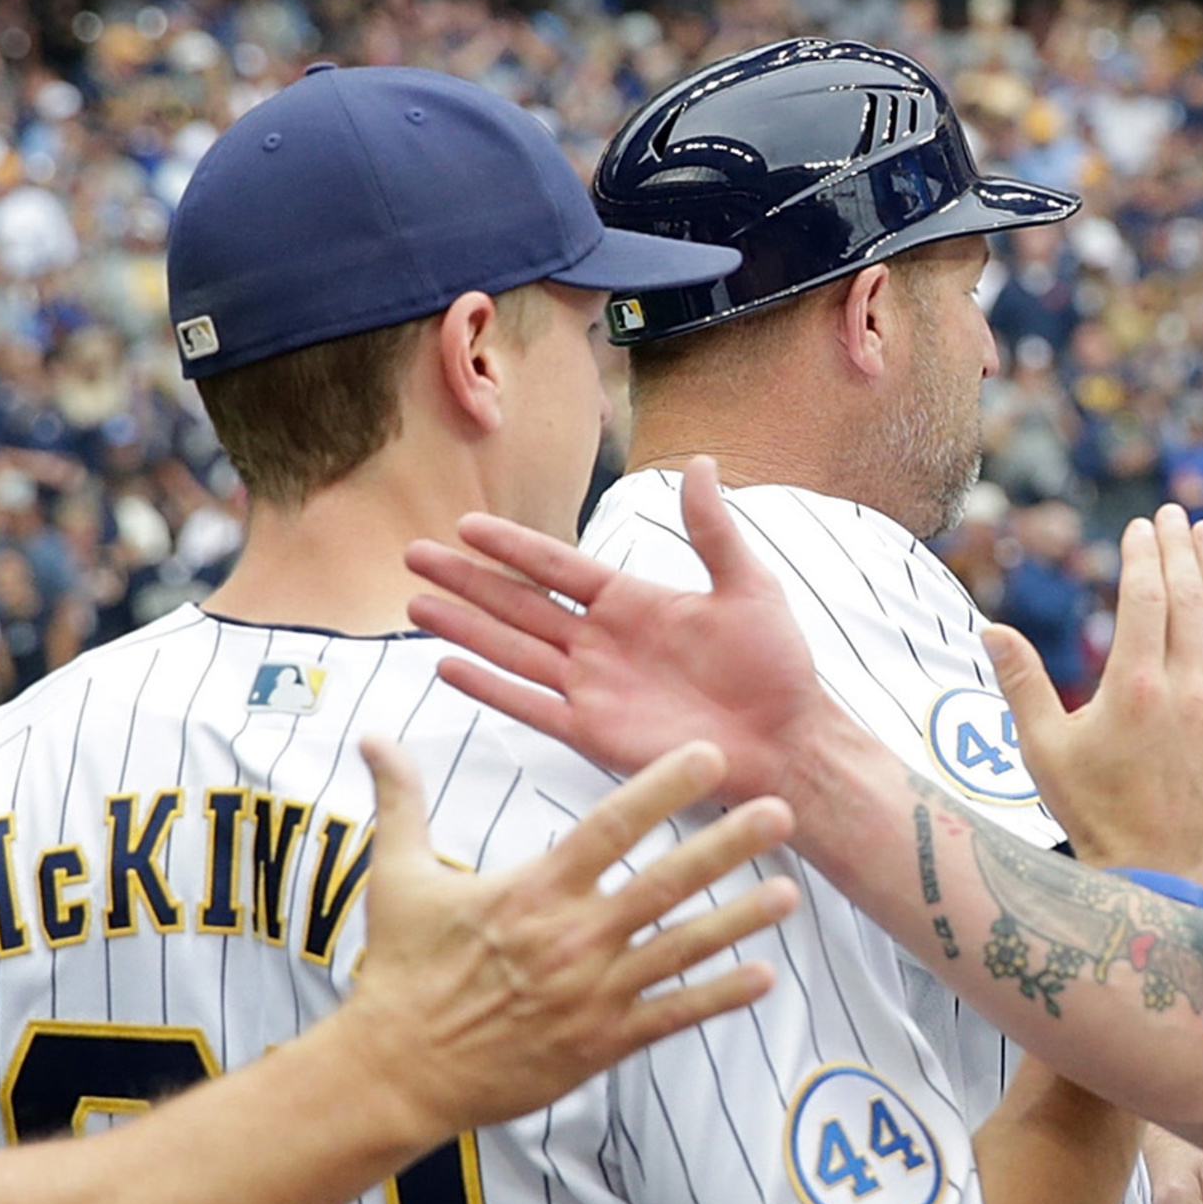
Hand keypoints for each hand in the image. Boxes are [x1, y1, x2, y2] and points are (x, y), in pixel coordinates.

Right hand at [338, 736, 798, 1137]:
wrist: (398, 1069)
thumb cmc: (400, 970)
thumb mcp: (395, 876)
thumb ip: (401, 800)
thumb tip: (372, 735)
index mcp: (535, 891)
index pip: (611, 826)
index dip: (662, 787)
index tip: (709, 756)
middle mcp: (574, 937)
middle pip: (667, 882)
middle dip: (728, 845)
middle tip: (781, 813)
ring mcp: (593, 993)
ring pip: (682, 948)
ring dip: (740, 920)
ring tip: (789, 894)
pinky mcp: (601, 1043)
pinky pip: (672, 1016)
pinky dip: (719, 997)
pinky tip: (763, 977)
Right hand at [406, 458, 835, 804]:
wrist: (788, 740)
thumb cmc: (775, 666)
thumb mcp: (748, 585)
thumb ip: (712, 530)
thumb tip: (702, 463)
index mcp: (631, 602)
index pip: (556, 566)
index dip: (512, 546)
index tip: (465, 524)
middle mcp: (600, 642)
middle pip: (518, 604)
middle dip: (466, 580)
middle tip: (414, 555)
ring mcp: (592, 688)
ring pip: (512, 650)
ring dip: (464, 627)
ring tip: (414, 605)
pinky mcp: (593, 732)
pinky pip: (530, 705)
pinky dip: (489, 687)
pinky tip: (448, 666)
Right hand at [996, 505, 1202, 876]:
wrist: (1155, 875)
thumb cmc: (1092, 814)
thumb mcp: (1043, 751)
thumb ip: (1021, 685)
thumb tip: (989, 630)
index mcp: (1134, 689)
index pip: (1146, 598)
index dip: (1144, 555)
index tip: (1141, 526)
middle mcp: (1186, 692)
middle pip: (1189, 598)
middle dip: (1181, 549)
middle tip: (1175, 513)